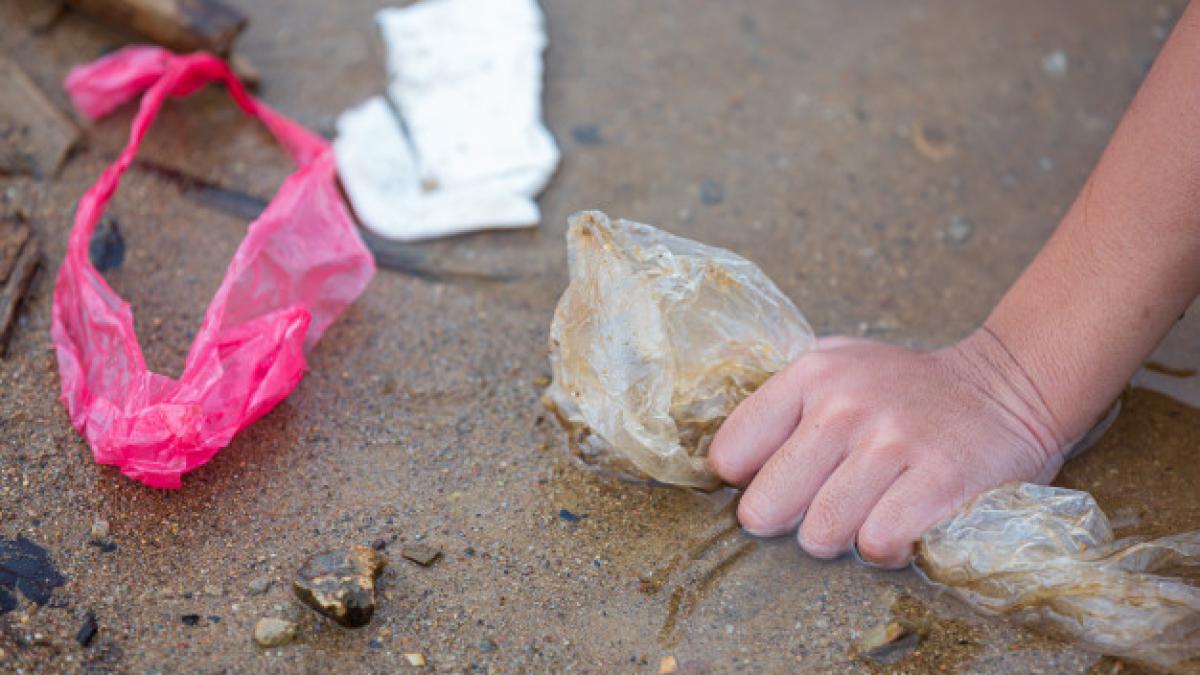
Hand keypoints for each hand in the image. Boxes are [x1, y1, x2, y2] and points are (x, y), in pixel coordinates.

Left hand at [708, 330, 1069, 567]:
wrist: (1006, 387)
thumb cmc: (905, 390)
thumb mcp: (837, 366)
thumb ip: (779, 403)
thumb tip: (724, 466)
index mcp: (811, 375)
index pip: (731, 452)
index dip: (747, 482)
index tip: (773, 483)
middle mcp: (845, 405)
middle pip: (767, 505)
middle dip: (787, 521)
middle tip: (818, 509)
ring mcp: (893, 442)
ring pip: (821, 533)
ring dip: (839, 538)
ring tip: (864, 513)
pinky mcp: (939, 480)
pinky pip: (878, 544)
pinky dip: (884, 549)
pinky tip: (898, 526)